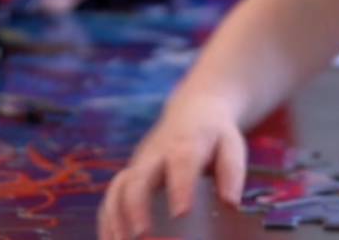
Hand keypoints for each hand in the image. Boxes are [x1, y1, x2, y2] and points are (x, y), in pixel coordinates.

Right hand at [98, 95, 245, 239]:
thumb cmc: (215, 136)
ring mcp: (139, 164)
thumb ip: (231, 172)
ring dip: (116, 216)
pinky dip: (107, 219)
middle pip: (139, 177)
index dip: (179, 187)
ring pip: (119, 187)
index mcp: (186, 143)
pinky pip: (112, 196)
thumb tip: (230, 203)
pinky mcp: (130, 174)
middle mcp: (156, 154)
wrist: (193, 111)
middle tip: (142, 235)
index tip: (181, 213)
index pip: (181, 162)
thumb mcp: (231, 146)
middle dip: (136, 207)